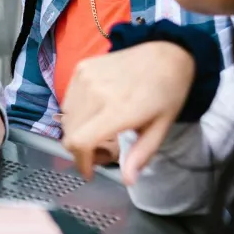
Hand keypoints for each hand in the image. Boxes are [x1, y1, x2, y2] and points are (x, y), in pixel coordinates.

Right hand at [60, 42, 194, 183]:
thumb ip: (141, 155)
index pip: (80, 141)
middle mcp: (96, 92)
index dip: (80, 162)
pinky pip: (68, 100)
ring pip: (66, 117)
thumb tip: (127, 180)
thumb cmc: (167, 93)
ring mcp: (85, 77)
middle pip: (69, 133)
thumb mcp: (160, 128)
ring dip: (77, 131)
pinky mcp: (81, 68)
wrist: (165, 53)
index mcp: (118, 109)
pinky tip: (95, 111)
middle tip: (100, 150)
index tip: (90, 171)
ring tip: (98, 130)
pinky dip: (76, 112)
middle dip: (80, 150)